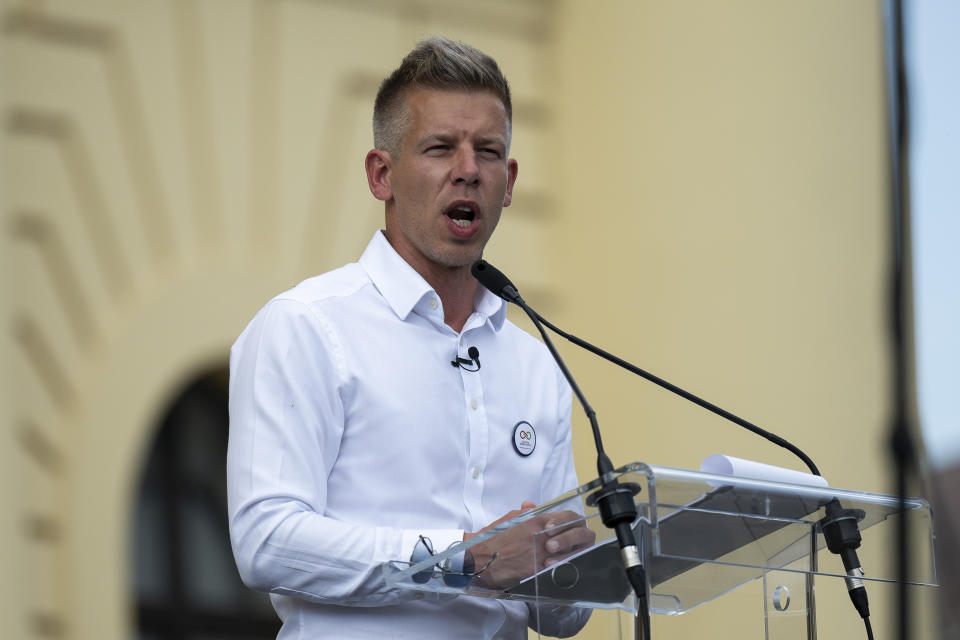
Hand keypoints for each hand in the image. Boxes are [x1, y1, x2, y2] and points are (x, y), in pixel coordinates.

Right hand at [463, 501, 595, 588]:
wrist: (478, 556)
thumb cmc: (494, 537)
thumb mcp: (511, 518)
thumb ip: (527, 512)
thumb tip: (533, 506)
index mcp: (538, 520)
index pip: (570, 518)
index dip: (575, 523)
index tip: (572, 528)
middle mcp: (543, 536)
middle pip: (576, 536)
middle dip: (579, 540)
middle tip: (574, 545)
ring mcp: (541, 555)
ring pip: (571, 554)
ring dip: (571, 556)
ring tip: (566, 557)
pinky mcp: (536, 571)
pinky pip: (558, 569)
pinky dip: (560, 569)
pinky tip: (557, 569)